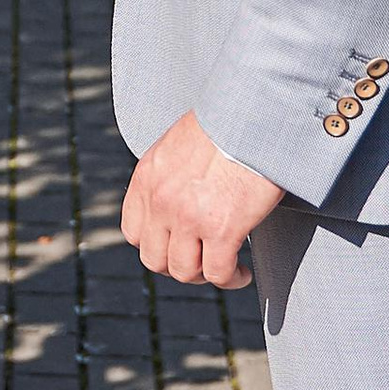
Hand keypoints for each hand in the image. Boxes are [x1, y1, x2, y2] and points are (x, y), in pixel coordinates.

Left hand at [123, 112, 283, 288]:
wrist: (256, 110)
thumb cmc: (229, 120)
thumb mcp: (182, 142)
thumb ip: (172, 172)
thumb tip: (184, 192)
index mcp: (148, 176)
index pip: (133, 231)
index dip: (155, 244)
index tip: (177, 245)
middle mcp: (161, 200)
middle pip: (154, 259)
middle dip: (179, 266)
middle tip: (202, 262)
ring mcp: (189, 217)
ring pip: (185, 272)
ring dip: (205, 276)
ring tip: (225, 268)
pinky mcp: (222, 229)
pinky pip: (219, 273)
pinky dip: (231, 279)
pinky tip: (242, 273)